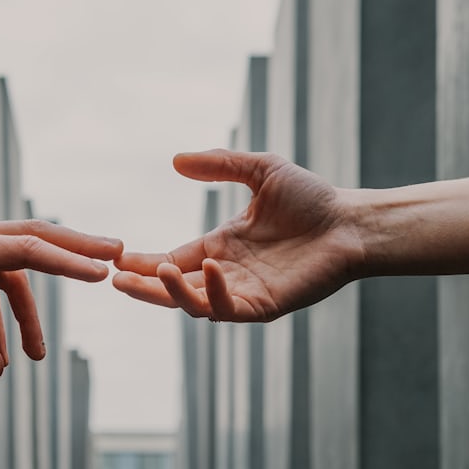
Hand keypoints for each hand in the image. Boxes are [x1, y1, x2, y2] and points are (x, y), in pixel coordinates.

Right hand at [113, 149, 361, 321]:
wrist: (352, 221)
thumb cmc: (312, 198)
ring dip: (171, 292)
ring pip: (195, 304)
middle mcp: (227, 273)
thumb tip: (176, 160)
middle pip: (174, 288)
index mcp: (221, 246)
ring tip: (155, 271)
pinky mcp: (265, 305)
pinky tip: (208, 269)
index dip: (144, 263)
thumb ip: (219, 165)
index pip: (173, 260)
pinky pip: (229, 308)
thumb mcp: (259, 170)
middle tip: (116, 279)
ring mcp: (245, 292)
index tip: (117, 258)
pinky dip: (214, 293)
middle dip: (144, 286)